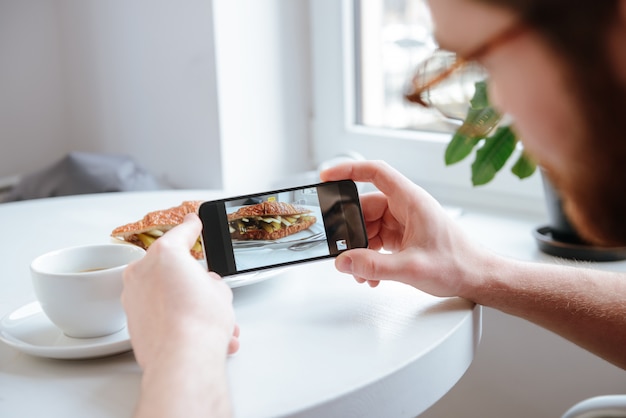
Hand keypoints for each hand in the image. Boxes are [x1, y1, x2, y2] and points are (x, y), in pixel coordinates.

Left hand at [122, 213, 238, 368]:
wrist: (183, 360)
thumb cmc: (199, 322)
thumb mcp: (220, 291)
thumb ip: (208, 282)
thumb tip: (202, 288)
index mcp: (165, 253)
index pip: (182, 233)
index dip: (192, 226)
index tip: (193, 222)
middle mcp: (142, 271)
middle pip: (170, 268)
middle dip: (191, 281)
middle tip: (210, 293)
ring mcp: (133, 297)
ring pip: (165, 294)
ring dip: (188, 305)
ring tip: (213, 324)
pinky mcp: (131, 321)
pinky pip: (157, 313)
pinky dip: (175, 320)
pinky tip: (196, 335)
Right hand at [320, 160, 486, 297]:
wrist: (477, 278)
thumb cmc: (458, 264)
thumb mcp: (411, 268)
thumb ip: (374, 265)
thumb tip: (344, 261)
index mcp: (411, 201)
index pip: (376, 173)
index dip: (349, 170)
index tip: (327, 176)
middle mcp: (406, 207)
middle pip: (365, 207)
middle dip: (352, 231)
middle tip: (343, 250)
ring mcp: (404, 222)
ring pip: (370, 227)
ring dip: (361, 249)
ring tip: (361, 272)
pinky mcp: (404, 237)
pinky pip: (378, 240)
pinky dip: (371, 256)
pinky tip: (371, 274)